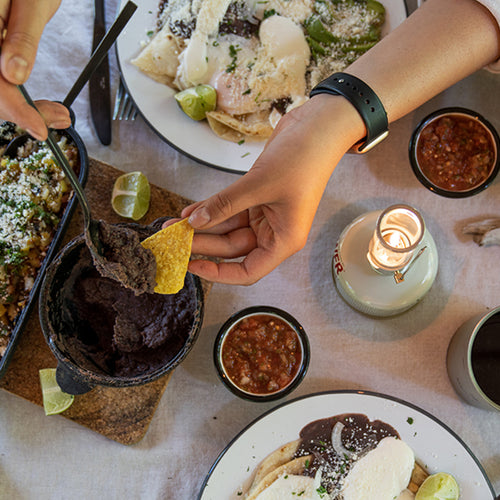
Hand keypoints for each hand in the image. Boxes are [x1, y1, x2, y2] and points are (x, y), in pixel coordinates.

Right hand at [0, 0, 69, 138]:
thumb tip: (14, 75)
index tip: (39, 129)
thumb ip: (22, 39)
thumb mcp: (31, 4)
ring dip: (25, 110)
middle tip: (61, 118)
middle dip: (24, 113)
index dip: (14, 109)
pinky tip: (45, 106)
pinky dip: (20, 100)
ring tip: (59, 114)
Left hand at [165, 95, 363, 284]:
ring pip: (227, 229)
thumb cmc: (302, 160)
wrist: (317, 127)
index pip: (248, 271)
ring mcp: (264, 214)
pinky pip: (229, 209)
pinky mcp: (257, 197)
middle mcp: (274, 232)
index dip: (219, 273)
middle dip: (203, 243)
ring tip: (174, 223)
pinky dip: (210, 209)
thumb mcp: (259, 185)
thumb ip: (224, 205)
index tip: (192, 265)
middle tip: (173, 238)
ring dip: (202, 225)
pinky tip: (189, 210)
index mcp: (283, 240)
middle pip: (232, 248)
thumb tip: (194, 222)